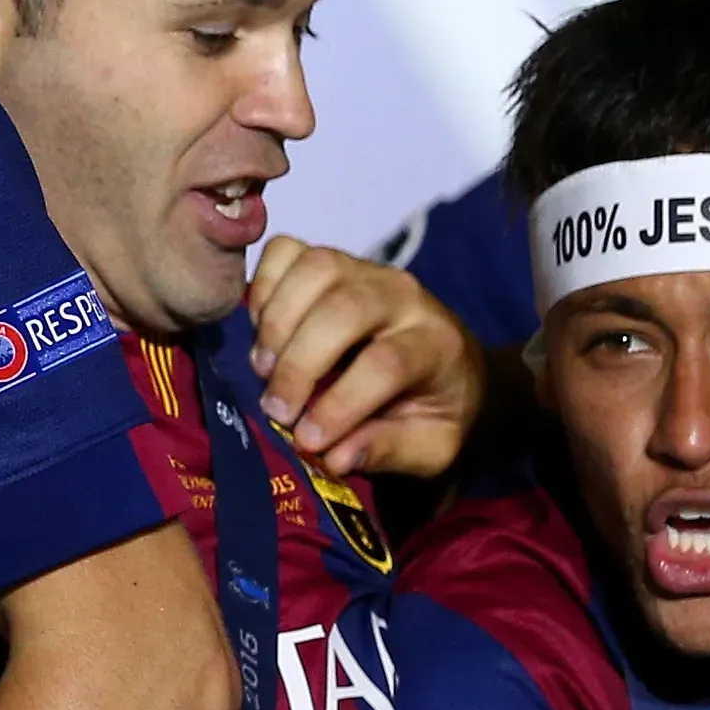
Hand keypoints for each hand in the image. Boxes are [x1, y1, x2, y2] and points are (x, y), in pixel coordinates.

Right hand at [245, 239, 480, 481]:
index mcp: (437, 344)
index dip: (339, 405)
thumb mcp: (432, 447)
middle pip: (344, 309)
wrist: (448, 362)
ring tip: (265, 369)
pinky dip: (263, 286)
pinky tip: (262, 330)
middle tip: (278, 409)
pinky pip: (287, 251)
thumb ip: (388, 451)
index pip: (385, 364)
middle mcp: (404, 295)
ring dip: (276, 322)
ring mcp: (366, 269)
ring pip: (315, 269)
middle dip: (299, 364)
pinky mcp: (334, 260)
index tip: (307, 441)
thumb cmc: (435, 410)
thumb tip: (331, 458)